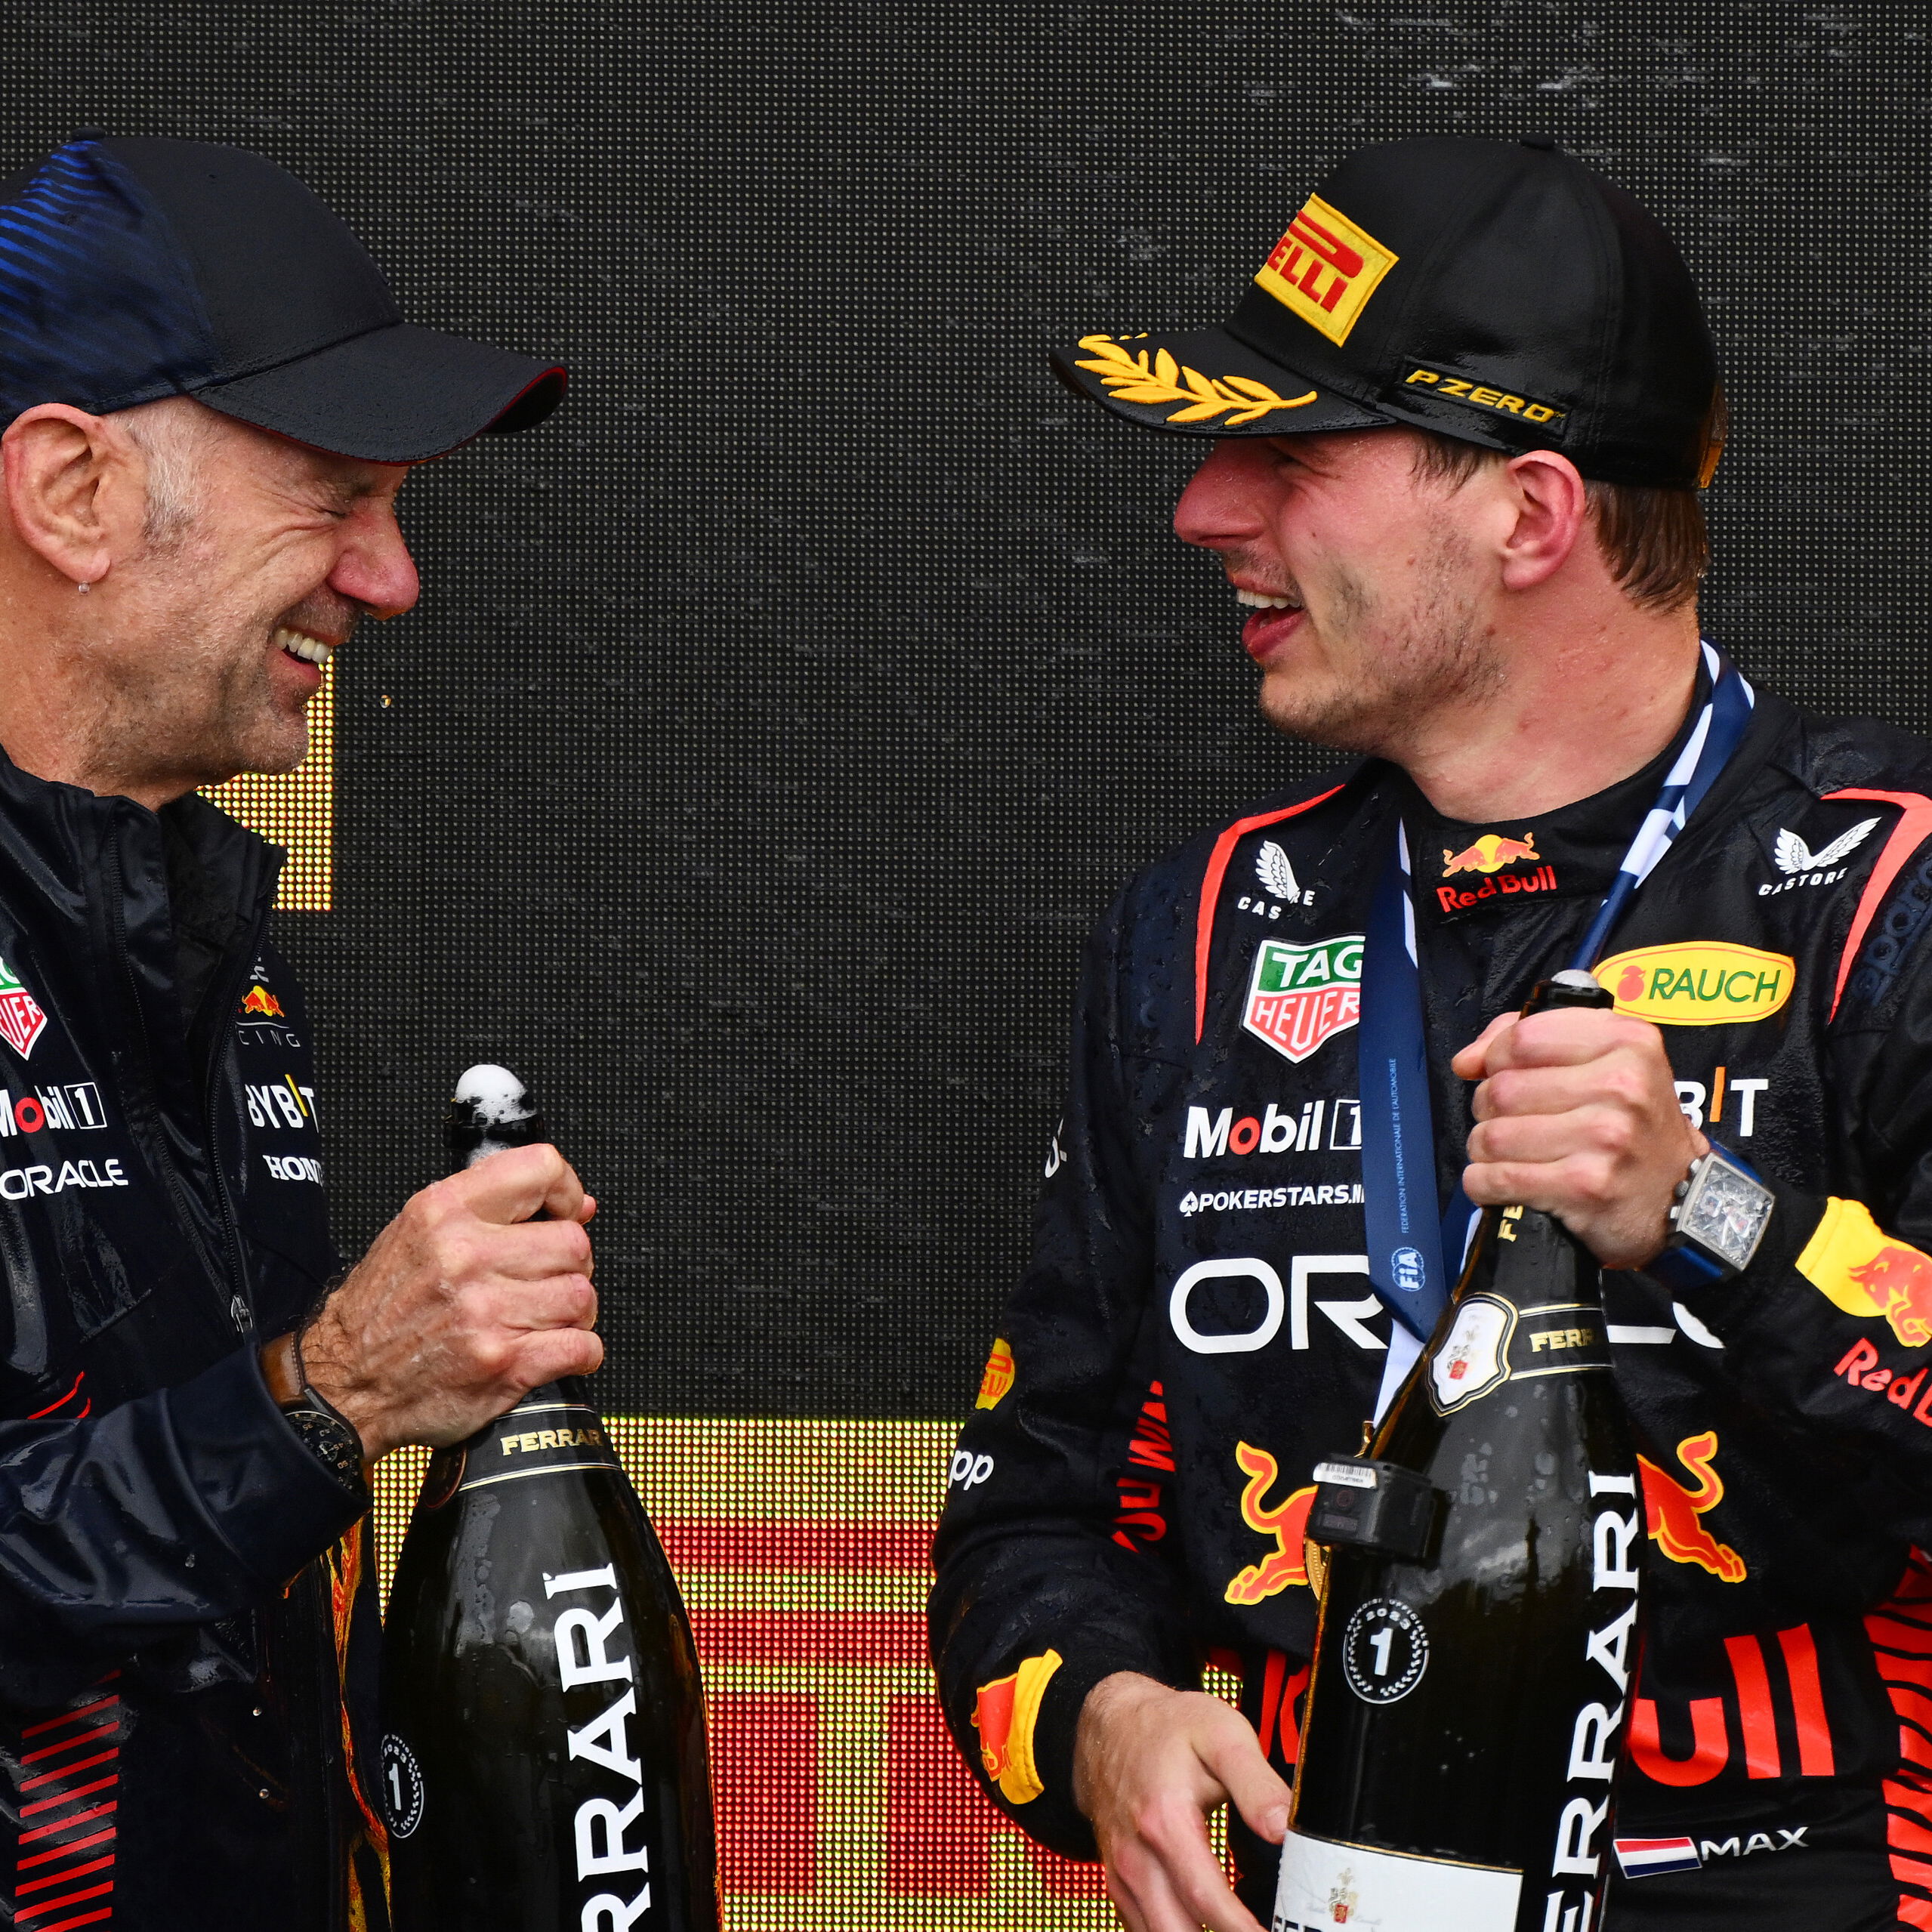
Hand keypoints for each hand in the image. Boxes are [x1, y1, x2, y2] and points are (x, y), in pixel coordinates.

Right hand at [299, 1144, 600, 1461]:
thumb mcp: (416, 1235)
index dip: (566, 1190)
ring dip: (574, 1313)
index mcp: (444, 1214)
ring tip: (543, 1320)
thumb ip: (491, 1211)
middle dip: (571, 1266)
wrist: (343, 1386)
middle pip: (573, 1243)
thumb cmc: (382, 1314)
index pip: (538, 1169)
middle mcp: (465, 1257)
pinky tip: (555, 1350)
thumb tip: (578, 1205)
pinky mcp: (504, 1363)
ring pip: (582, 1295)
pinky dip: (582, 1353)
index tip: (567, 1212)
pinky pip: (583, 1346)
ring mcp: (486, 1312)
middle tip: (545, 1282)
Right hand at [1073, 1671, 1286, 1931]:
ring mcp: (1122, 1871)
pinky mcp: (1117, 1879)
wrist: (1112, 1722)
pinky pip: (1140, 1927)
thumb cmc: (1169, 1728)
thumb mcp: (1222, 1735)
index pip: (1208, 1900)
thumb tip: (1284, 1828)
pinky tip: (1201, 1927)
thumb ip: (1256, 1784)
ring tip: (1232, 1930)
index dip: (1243, 1930)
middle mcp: (1137, 1856)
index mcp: (1165, 1822)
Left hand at [1452, 1006, 1704, 1269]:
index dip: (1495, 1057)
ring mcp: (1606, 1138)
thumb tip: (1466, 1060)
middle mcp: (1622, 1086)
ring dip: (1485, 1150)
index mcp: (1627, 1042)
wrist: (1681, 1198)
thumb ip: (1533, 1040)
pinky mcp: (1587, 1187)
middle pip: (1502, 1089)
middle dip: (1488, 1109)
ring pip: (1493, 1135)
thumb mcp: (1609, 1062)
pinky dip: (1484, 1183)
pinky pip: (1499, 1179)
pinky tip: (1499, 1183)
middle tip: (1509, 1122)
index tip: (1498, 1074)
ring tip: (1507, 1155)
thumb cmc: (1632, 1125)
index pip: (1522, 1037)